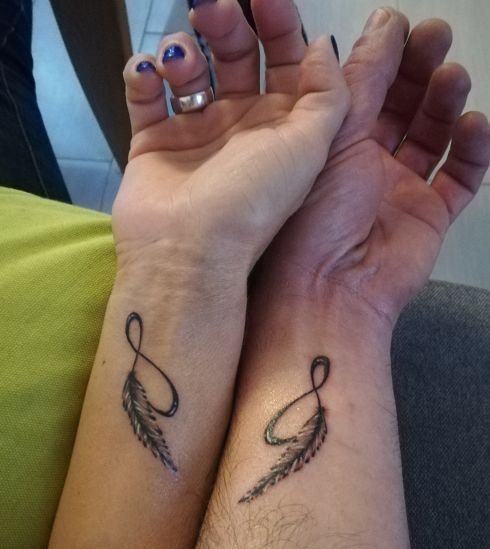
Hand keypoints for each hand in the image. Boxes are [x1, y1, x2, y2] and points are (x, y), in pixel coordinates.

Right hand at [113, 0, 348, 282]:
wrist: (188, 254)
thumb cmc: (251, 203)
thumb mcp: (311, 147)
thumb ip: (327, 92)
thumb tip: (322, 46)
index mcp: (281, 125)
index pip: (284, 57)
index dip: (277, 20)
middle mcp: (239, 126)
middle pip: (234, 54)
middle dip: (225, 25)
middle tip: (210, 10)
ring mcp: (194, 134)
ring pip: (188, 70)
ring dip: (182, 50)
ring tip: (177, 59)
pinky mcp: (153, 143)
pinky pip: (144, 95)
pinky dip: (141, 75)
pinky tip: (147, 74)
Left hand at [255, 8, 489, 324]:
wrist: (327, 291)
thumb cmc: (307, 225)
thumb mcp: (330, 138)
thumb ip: (354, 83)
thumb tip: (368, 32)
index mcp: (330, 148)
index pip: (364, 89)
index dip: (384, 55)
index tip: (403, 25)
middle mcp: (363, 167)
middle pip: (401, 106)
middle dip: (419, 69)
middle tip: (436, 38)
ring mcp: (397, 191)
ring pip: (432, 135)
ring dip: (445, 102)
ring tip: (452, 79)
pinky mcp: (427, 216)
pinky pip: (460, 177)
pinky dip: (472, 149)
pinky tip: (474, 124)